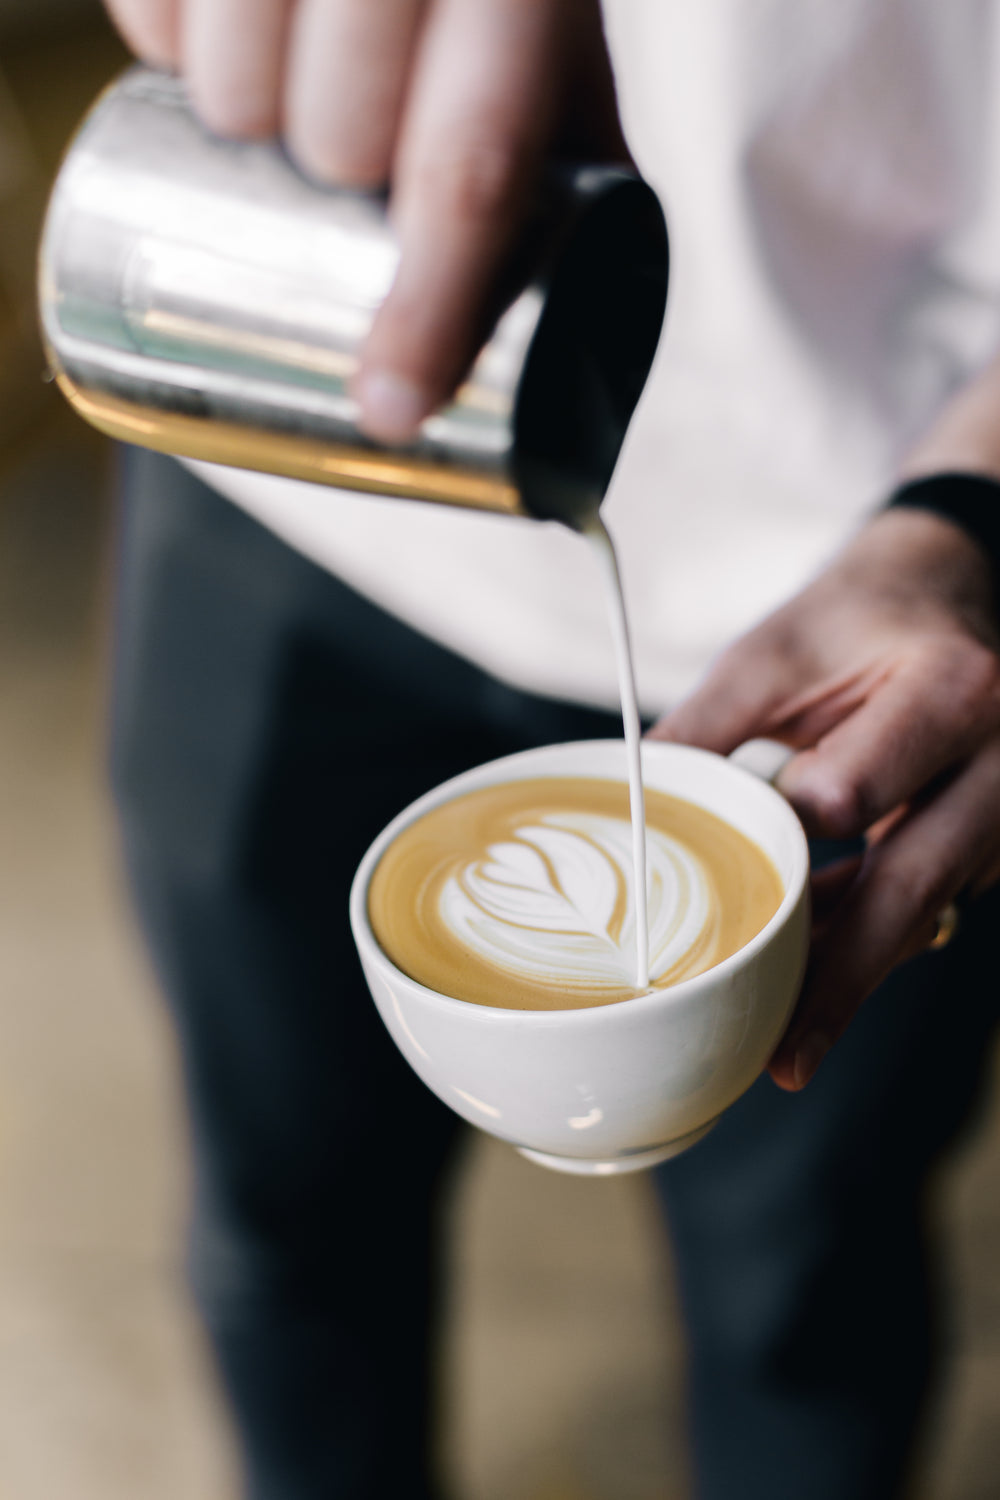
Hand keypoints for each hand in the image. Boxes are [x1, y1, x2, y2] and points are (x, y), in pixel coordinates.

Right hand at [103, 0, 626, 440]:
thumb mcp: (561, 46)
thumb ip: (581, 159)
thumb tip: (593, 340)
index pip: (473, 172)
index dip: (429, 307)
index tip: (391, 409)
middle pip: (337, 138)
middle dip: (332, 181)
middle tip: (342, 161)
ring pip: (228, 90)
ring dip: (237, 125)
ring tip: (275, 101)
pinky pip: (147, 15)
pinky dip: (164, 44)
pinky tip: (212, 28)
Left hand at [649, 507, 999, 1090]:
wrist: (943, 596)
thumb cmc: (852, 620)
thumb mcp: (771, 656)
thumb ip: (704, 732)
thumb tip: (627, 810)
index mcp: (947, 691)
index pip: (858, 791)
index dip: (788, 837)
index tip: (731, 881)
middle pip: (914, 884)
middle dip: (844, 974)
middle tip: (786, 1054)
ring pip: (926, 909)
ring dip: (851, 967)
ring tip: (788, 1041)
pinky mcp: (995, 840)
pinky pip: (930, 903)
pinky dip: (868, 934)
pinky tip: (816, 972)